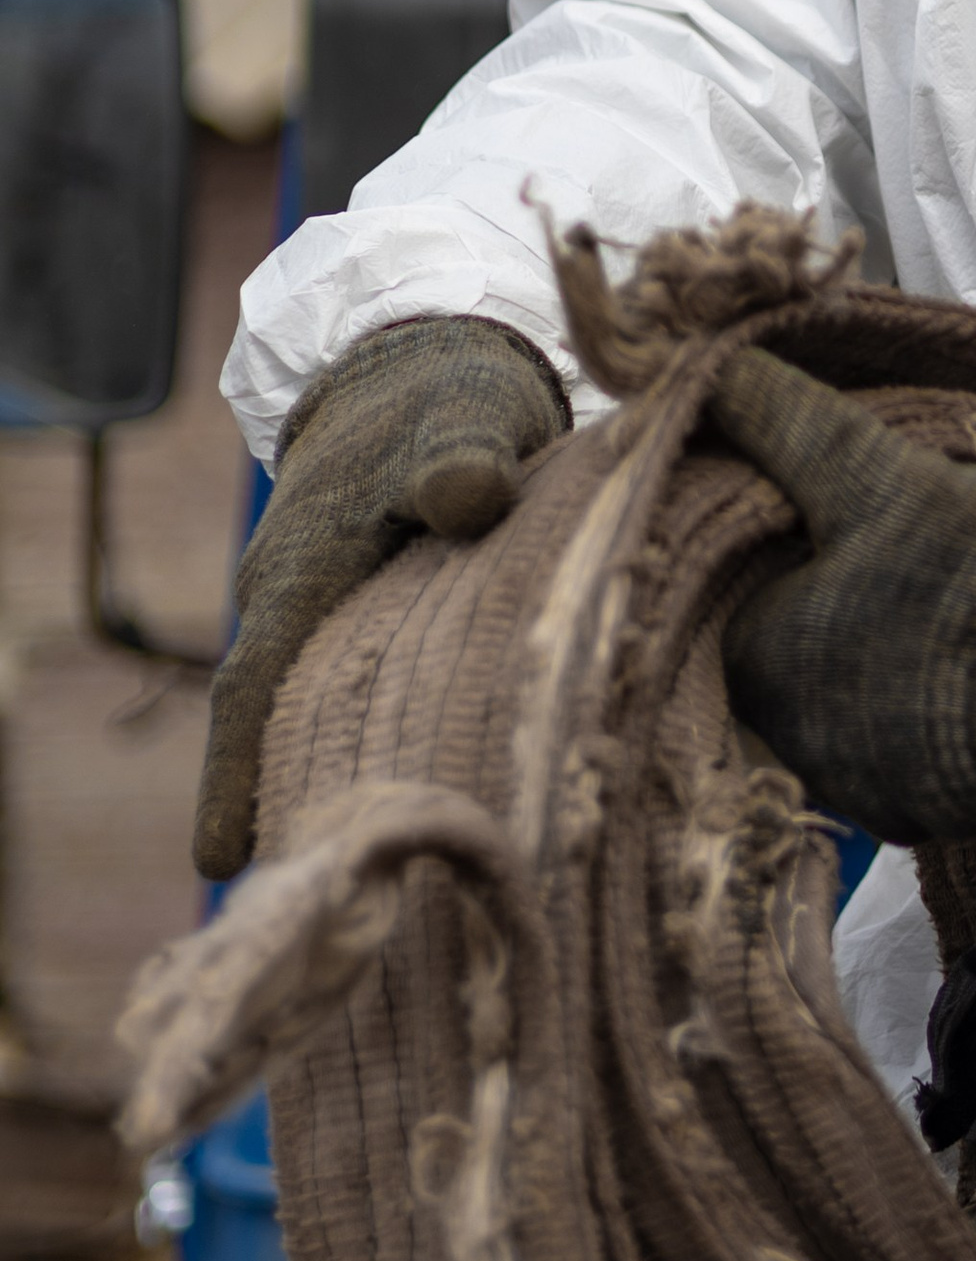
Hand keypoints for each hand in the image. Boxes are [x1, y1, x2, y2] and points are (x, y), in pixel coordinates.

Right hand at [194, 316, 567, 880]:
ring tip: (350, 876)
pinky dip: (359, 739)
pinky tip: (397, 792)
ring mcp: (324, 604)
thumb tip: (469, 495)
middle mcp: (296, 593)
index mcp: (305, 564)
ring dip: (319, 776)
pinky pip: (345, 687)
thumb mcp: (467, 410)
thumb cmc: (451, 391)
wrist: (432, 354)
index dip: (235, 772)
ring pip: (310, 705)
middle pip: (274, 716)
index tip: (221, 864)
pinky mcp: (361, 608)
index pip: (256, 684)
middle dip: (276, 803)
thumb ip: (465, 454)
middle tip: (303, 907)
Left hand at [707, 346, 975, 848]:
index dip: (795, 553)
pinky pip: (899, 758)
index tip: (849, 523)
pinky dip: (923, 719)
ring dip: (879, 668)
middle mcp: (786, 741)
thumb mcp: (872, 472)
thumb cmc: (969, 568)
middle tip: (903, 562)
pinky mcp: (918, 819)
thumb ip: (785, 420)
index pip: (748, 597)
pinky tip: (965, 672)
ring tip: (942, 613)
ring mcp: (855, 791)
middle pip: (792, 660)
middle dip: (835, 614)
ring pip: (845, 710)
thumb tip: (710, 366)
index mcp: (756, 658)